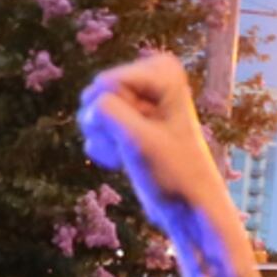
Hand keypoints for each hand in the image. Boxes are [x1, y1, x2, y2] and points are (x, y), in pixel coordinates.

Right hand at [74, 54, 230, 232]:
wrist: (188, 205)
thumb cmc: (173, 171)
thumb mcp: (139, 139)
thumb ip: (107, 112)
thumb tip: (88, 104)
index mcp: (162, 71)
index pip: (108, 83)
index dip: (119, 114)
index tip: (145, 133)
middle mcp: (149, 78)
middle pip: (100, 94)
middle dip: (109, 125)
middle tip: (136, 145)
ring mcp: (135, 101)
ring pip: (94, 111)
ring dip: (105, 138)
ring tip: (129, 153)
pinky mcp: (126, 123)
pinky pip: (97, 126)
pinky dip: (105, 147)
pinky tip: (123, 160)